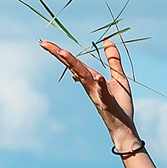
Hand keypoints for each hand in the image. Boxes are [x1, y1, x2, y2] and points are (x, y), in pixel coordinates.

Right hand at [39, 36, 140, 153]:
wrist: (124, 127)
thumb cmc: (120, 104)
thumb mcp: (118, 77)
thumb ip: (113, 59)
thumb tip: (107, 40)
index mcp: (91, 78)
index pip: (74, 63)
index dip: (60, 52)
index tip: (45, 43)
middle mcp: (89, 85)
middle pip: (73, 66)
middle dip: (59, 54)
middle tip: (43, 43)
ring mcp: (97, 94)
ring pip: (84, 77)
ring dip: (73, 65)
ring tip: (63, 52)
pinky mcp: (107, 103)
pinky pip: (103, 93)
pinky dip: (101, 85)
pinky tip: (99, 78)